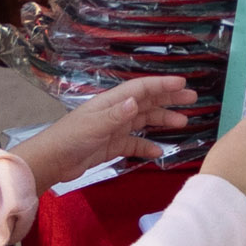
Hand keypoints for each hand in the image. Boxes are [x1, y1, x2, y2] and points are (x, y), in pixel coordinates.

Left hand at [7, 74, 193, 189]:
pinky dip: (146, 145)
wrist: (52, 161)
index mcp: (111, 102)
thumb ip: (115, 115)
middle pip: (146, 101)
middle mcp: (115, 112)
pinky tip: (159, 150)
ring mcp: (114, 129)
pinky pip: (134, 143)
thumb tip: (135, 102)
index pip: (141, 89)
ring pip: (143, 121)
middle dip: (168, 98)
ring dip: (162, 119)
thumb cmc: (70, 139)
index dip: (161, 85)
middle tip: (192, 98)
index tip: (182, 83)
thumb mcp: (94, 126)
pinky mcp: (112, 146)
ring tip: (183, 121)